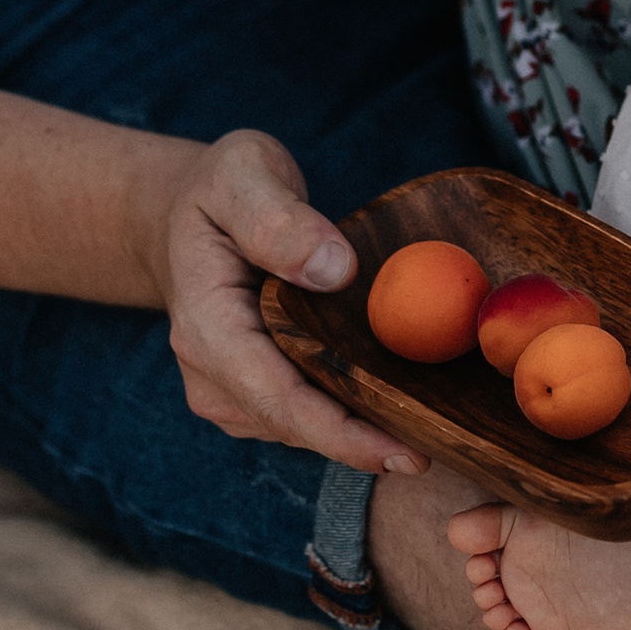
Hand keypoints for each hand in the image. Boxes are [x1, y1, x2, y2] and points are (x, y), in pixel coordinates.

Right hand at [161, 127, 427, 475]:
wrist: (186, 211)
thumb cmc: (220, 188)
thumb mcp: (243, 175)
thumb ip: (279, 220)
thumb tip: (334, 271)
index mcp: (207, 327)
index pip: (277, 398)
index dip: (341, 434)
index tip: (404, 454)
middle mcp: (210, 373)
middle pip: (296, 425)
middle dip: (366, 444)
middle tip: (444, 449)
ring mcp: (226, 390)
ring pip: (302, 428)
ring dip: (361, 430)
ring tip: (431, 426)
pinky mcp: (248, 394)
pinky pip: (303, 415)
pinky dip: (347, 413)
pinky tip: (395, 402)